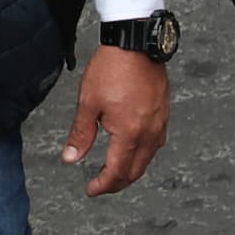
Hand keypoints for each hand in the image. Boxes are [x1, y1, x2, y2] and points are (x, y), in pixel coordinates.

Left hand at [61, 45, 170, 195]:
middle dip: (117, 183)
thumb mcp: (88, 103)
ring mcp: (160, 124)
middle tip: (101, 185)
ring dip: (131, 170)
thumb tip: (71, 158)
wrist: (136, 44)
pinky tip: (132, 149)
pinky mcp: (163, 114)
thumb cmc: (113, 68)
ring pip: (147, 159)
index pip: (117, 171)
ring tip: (114, 171)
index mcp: (130, 133)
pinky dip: (142, 154)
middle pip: (135, 170)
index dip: (103, 185)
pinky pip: (155, 144)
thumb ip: (81, 134)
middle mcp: (149, 132)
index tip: (91, 190)